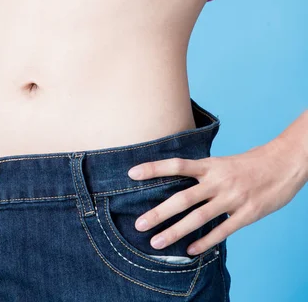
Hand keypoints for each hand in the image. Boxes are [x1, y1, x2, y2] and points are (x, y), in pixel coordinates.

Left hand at [126, 137, 306, 255]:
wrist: (284, 164)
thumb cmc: (247, 164)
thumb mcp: (220, 163)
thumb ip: (199, 174)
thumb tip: (171, 183)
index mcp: (209, 166)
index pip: (176, 166)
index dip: (153, 168)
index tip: (131, 173)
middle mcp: (218, 181)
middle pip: (182, 198)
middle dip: (159, 213)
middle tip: (139, 224)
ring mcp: (232, 198)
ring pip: (198, 218)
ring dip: (175, 232)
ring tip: (156, 243)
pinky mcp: (247, 213)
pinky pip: (222, 230)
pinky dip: (205, 241)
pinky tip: (190, 251)